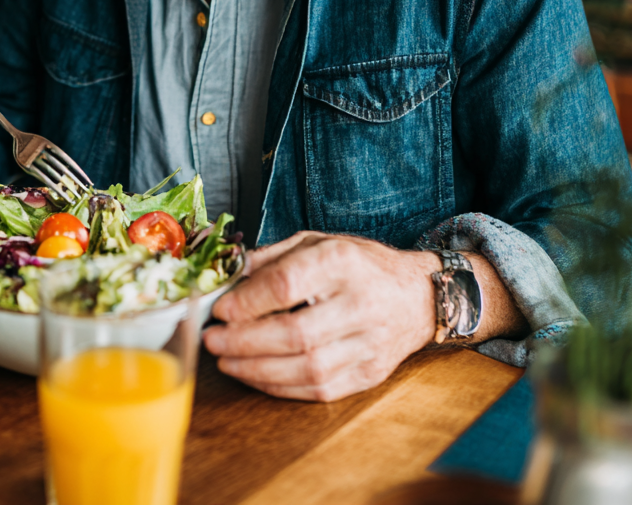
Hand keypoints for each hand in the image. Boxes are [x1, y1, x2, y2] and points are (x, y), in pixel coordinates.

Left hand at [202, 232, 438, 401]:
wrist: (418, 296)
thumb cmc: (361, 265)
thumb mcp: (319, 242)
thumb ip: (274, 257)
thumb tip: (232, 276)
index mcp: (342, 262)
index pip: (287, 285)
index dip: (248, 301)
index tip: (221, 309)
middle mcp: (359, 303)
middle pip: (294, 333)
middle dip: (244, 341)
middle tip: (213, 340)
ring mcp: (368, 343)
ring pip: (307, 368)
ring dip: (257, 370)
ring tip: (227, 361)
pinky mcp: (370, 373)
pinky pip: (320, 389)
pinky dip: (281, 387)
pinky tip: (257, 376)